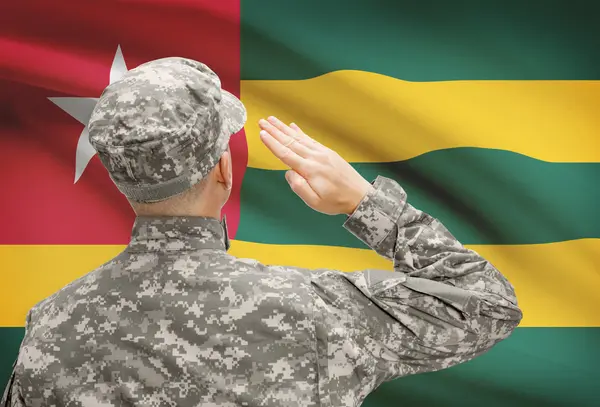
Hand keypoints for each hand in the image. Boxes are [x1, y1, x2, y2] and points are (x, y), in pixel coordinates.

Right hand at [258, 116, 373, 215]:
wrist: (359, 195)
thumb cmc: (336, 201)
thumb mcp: (315, 202)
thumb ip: (299, 187)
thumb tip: (288, 172)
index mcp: (310, 170)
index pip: (286, 154)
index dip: (272, 143)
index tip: (262, 133)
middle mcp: (315, 157)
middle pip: (290, 142)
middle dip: (275, 131)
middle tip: (262, 121)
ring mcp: (322, 153)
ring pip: (299, 138)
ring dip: (284, 128)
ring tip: (272, 120)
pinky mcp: (328, 152)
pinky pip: (310, 139)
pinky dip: (300, 132)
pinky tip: (293, 126)